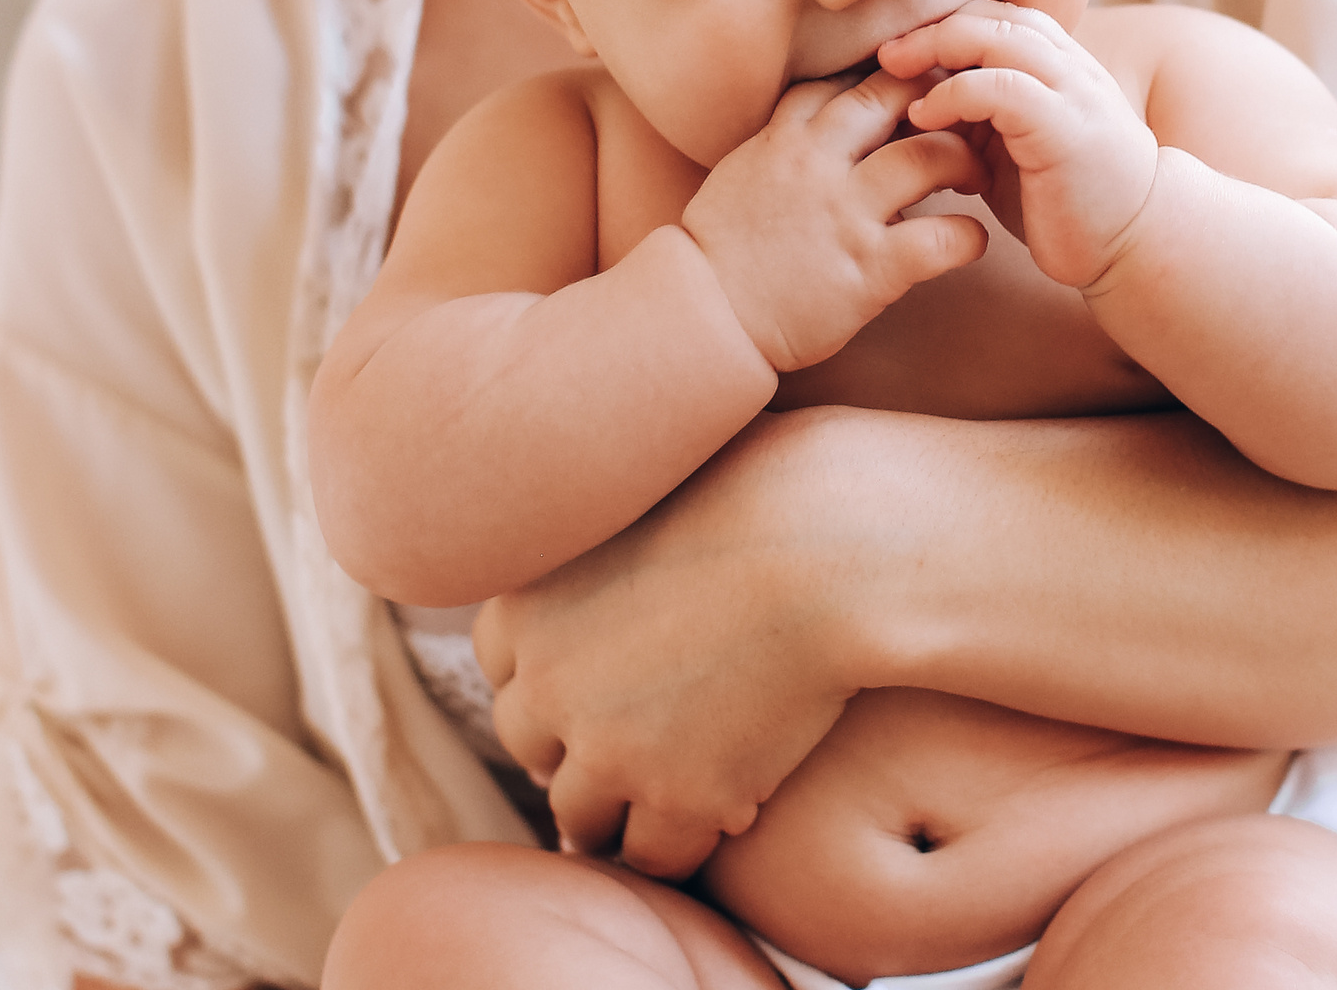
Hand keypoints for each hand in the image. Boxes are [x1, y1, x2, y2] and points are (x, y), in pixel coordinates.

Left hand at [474, 409, 868, 877]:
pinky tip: (723, 808)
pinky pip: (654, 854)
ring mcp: (609, 749)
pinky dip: (682, 839)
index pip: (501, 664)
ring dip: (618, 806)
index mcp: (527, 599)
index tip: (591, 676)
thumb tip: (615, 526)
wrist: (835, 542)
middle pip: (530, 744)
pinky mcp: (678, 797)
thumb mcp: (646, 484)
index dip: (551, 673)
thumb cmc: (764, 482)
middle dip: (574, 745)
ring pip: (579, 816)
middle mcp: (548, 682)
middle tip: (629, 739)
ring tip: (668, 788)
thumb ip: (608, 528)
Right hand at [681, 69, 984, 367]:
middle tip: (962, 116)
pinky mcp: (868, 267)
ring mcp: (846, 213)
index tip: (915, 87)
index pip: (846, 79)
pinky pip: (939, 240)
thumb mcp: (742, 170)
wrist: (705, 317)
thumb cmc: (721, 250)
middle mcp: (818, 162)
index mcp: (785, 137)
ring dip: (963, 158)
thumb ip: (783, 140)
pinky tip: (972, 240)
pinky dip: (968, 236)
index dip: (888, 74)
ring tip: (975, 174)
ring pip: (928, 156)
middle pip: (892, 97)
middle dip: (936, 97)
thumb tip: (819, 119)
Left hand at [883, 2, 1158, 291]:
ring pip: (997, 37)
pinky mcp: (1064, 128)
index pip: (996, 16)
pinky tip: (924, 115)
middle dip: (931, 27)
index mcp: (1060, 65)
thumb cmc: (1071, 200)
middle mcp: (1070, 67)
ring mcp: (1071, 92)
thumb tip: (912, 106)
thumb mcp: (1015, 147)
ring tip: (892, 71)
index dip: (944, 23)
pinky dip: (955, 93)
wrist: (1137, 243)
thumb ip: (981, 117)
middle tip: (883, 53)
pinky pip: (1002, 88)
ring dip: (936, 47)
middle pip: (992, 16)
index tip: (898, 50)